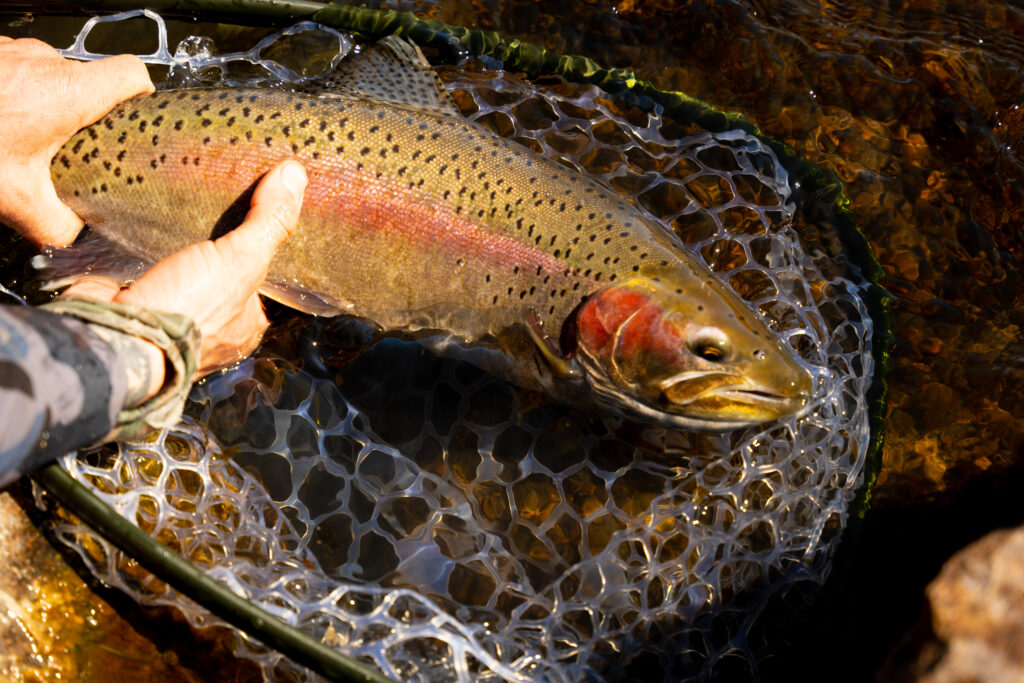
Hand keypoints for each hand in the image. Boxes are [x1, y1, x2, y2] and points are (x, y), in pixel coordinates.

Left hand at [0, 37, 152, 246]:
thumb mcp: (14, 200)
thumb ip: (58, 225)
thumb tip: (76, 235)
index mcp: (68, 93)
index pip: (134, 74)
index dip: (143, 95)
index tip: (138, 115)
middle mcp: (45, 63)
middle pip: (89, 82)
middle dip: (82, 116)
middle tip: (65, 149)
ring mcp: (13, 51)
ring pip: (49, 77)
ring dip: (43, 105)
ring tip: (22, 137)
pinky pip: (17, 71)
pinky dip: (14, 95)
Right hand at [65, 161, 307, 400]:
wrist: (113, 334)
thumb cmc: (188, 310)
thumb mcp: (241, 262)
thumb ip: (268, 222)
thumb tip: (296, 174)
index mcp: (246, 323)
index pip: (264, 277)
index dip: (263, 242)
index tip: (263, 204)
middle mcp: (212, 323)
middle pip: (222, 267)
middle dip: (218, 236)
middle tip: (221, 191)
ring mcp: (170, 310)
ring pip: (182, 263)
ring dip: (180, 234)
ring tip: (186, 192)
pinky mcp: (132, 294)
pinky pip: (144, 259)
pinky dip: (146, 237)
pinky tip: (150, 208)